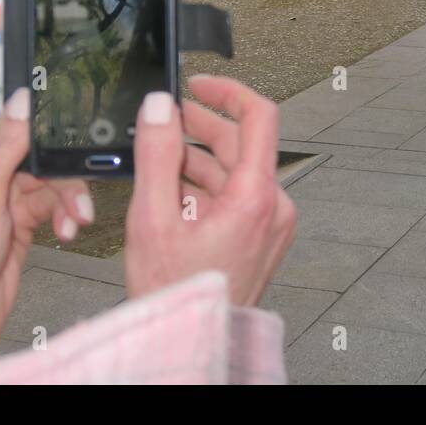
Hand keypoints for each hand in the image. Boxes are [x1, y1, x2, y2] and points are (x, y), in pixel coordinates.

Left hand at [0, 89, 93, 355]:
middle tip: (81, 206)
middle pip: (46, 173)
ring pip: (52, 196)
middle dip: (69, 187)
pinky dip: (65, 222)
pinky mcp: (21, 238)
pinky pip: (53, 217)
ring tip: (76, 224)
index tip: (81, 151)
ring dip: (70, 207)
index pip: (26, 147)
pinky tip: (67, 233)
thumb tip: (20, 101)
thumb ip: (7, 148)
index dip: (55, 150)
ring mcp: (7, 216)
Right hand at [125, 76, 296, 306]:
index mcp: (256, 197)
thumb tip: (159, 108)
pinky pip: (238, 195)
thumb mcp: (152, 217)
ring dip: (199, 159)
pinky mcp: (263, 235)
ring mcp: (271, 223)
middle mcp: (273, 206)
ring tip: (160, 160)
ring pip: (237, 170)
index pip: (259, 117)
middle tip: (165, 119)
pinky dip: (208, 186)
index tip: (200, 84)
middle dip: (201, 127)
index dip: (228, 91)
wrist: (191, 340)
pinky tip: (175, 192)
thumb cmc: (176, 293)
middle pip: (242, 144)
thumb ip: (156, 155)